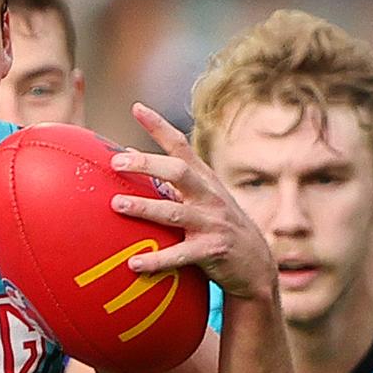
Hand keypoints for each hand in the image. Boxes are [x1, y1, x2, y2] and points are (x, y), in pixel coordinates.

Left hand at [109, 103, 275, 300]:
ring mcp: (212, 223)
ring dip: (144, 208)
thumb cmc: (217, 226)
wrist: (255, 265)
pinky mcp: (213, 250)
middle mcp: (208, 196)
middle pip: (178, 171)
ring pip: (175, 212)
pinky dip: (156, 259)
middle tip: (117, 162)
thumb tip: (126, 152)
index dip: (158, 126)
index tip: (136, 107)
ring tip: (116, 205)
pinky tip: (133, 263)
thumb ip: (166, 179)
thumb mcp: (199, 197)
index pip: (180, 146)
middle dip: (147, 164)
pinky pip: (180, 254)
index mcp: (203, 180)